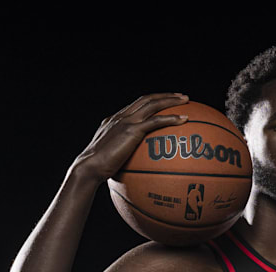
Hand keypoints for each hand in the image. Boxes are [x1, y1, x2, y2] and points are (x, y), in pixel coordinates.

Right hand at [71, 93, 189, 181]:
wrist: (89, 167)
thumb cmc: (97, 170)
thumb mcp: (110, 159)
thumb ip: (121, 157)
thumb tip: (133, 169)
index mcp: (115, 121)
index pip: (136, 105)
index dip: (152, 102)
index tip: (164, 103)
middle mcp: (120, 117)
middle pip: (146, 99)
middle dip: (165, 96)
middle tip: (181, 97)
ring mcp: (126, 121)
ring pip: (152, 104)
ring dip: (171, 100)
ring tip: (186, 101)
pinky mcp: (131, 130)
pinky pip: (155, 121)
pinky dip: (171, 118)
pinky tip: (184, 119)